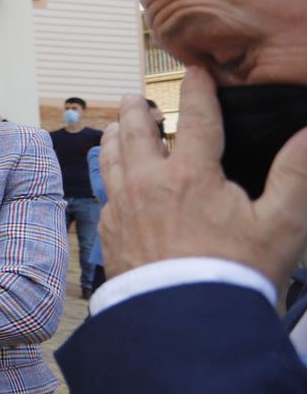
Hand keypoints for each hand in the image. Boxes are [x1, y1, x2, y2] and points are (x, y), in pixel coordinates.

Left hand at [100, 67, 306, 296]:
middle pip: (137, 132)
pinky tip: (113, 180)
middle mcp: (149, 184)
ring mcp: (125, 208)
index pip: (194, 117)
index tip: (197, 71)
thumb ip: (296, 174)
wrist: (187, 322)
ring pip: (111, 160)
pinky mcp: (112, 233)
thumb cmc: (236, 273)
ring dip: (115, 138)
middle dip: (136, 110)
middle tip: (135, 97)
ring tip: (116, 126)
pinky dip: (108, 177)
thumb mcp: (281, 224)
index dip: (197, 89)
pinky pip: (106, 194)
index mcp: (191, 175)